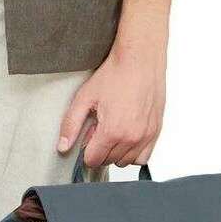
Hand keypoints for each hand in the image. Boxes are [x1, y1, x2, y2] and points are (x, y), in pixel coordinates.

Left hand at [56, 40, 166, 171]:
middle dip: (101, 148)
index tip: (89, 133)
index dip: (86, 148)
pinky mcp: (157, 131)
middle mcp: (132, 137)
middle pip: (108, 161)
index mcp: (112, 131)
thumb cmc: (116, 74)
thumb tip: (63, 146)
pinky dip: (134, 151)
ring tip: (115, 128)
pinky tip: (128, 134)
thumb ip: (71, 125)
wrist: (140, 59)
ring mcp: (147, 136)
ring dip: (116, 151)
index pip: (93, 160)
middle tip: (101, 126)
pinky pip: (143, 156)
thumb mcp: (85, 97)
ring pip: (126, 162)